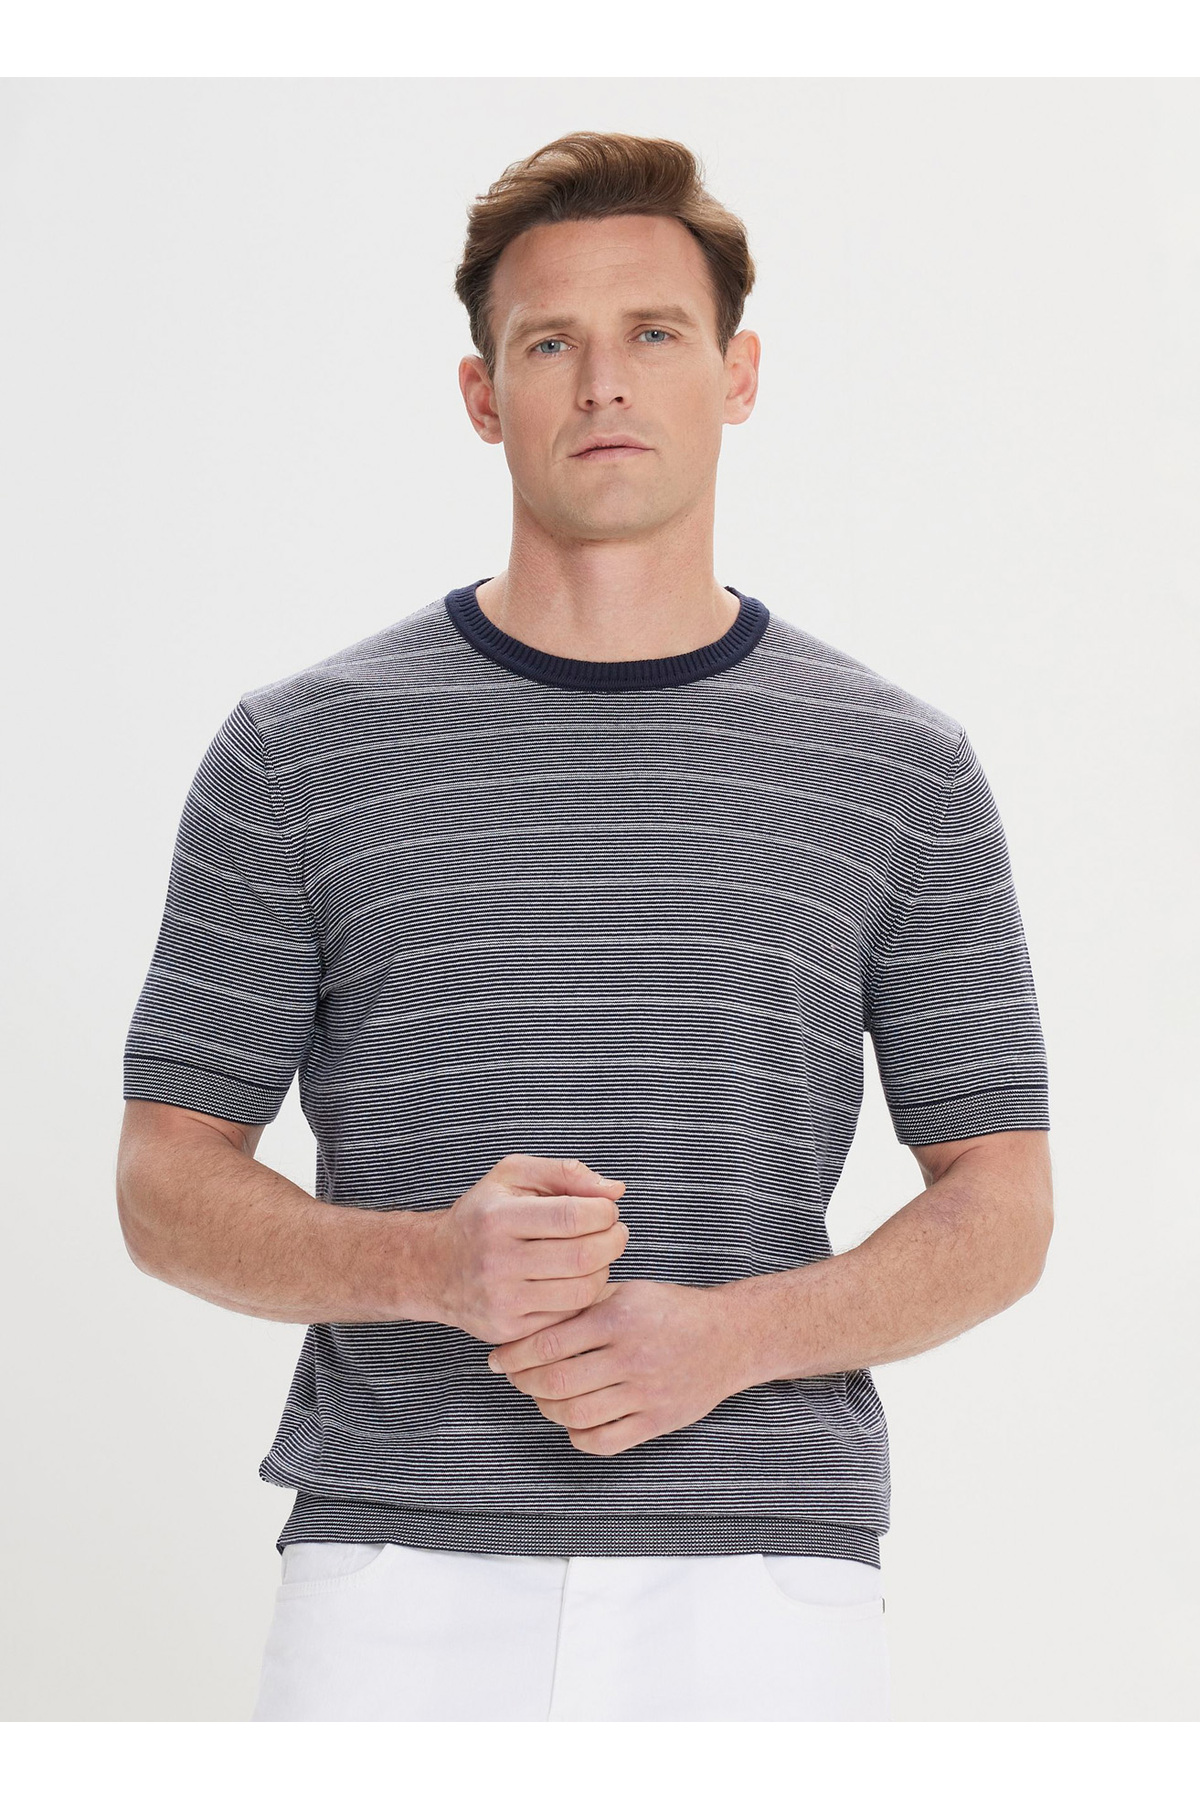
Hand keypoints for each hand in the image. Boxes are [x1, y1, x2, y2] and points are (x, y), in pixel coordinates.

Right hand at [421, 1153, 629, 1341]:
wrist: (432, 1267)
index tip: (607, 1210)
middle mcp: (496, 1261)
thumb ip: (565, 1173)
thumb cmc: (482, 1215)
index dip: (603, 1212)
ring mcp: (502, 1301)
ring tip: (598, 1255)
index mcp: (498, 1218)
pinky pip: (567, 1318)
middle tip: (615, 1232)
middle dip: (613, 1241)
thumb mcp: (511, 1176)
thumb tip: (615, 1191)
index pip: (572, 1216)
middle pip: (583, 1257)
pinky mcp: (508, 1330)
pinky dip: (583, 1298)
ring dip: (604, 1270)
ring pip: (581, 1291)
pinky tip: (578, 1279)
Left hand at [485, 1278, 736, 1455]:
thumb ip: (582, 1304)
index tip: (497, 1359)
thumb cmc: (671, 1310)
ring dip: (547, 1408)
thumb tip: (527, 1318)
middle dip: (524, 1383)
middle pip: (556, 1383)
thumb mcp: (628, 1292)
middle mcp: (631, 1356)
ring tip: (543, 1396)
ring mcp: (645, 1393)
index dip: (514, 1355)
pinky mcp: (657, 1421)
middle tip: (515, 1377)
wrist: (730, 1337)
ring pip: (575, 1415)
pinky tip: (574, 1420)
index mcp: (619, 1317)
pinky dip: (577, 1434)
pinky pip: (602, 1440)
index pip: (549, 1342)